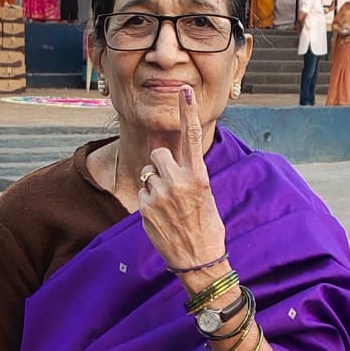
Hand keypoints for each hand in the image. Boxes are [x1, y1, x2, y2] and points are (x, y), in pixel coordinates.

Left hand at [137, 88, 225, 267]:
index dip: (187, 112)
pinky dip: (149, 202)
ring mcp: (160, 194)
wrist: (199, 260)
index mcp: (199, 176)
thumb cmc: (206, 227)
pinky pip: (143, 192)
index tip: (184, 90)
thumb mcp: (206, 196)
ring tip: (168, 206)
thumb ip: (190, 176)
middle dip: (161, 165)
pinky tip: (162, 217)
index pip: (192, 137)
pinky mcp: (146, 207)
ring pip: (149, 174)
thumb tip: (175, 163)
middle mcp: (179, 181)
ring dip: (155, 185)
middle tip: (171, 184)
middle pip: (159, 154)